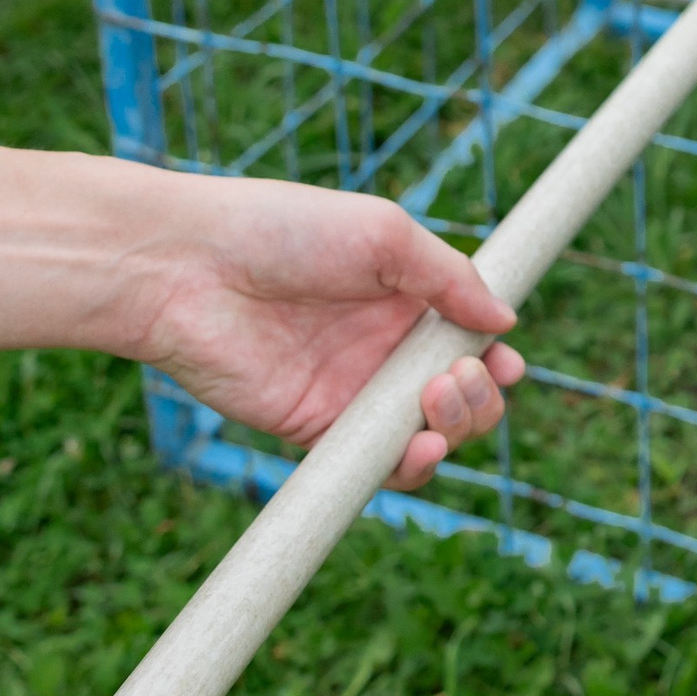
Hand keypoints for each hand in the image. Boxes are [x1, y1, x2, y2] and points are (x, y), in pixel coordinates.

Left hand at [110, 176, 527, 491]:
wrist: (189, 268)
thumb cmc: (281, 230)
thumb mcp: (383, 233)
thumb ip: (450, 278)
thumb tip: (506, 321)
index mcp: (402, 297)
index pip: (468, 341)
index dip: (495, 359)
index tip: (507, 362)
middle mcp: (381, 348)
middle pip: (460, 396)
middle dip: (481, 396)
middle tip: (458, 374)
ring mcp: (351, 391)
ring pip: (429, 435)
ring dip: (456, 426)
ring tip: (437, 395)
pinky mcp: (315, 428)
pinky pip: (376, 464)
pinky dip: (412, 465)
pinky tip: (422, 445)